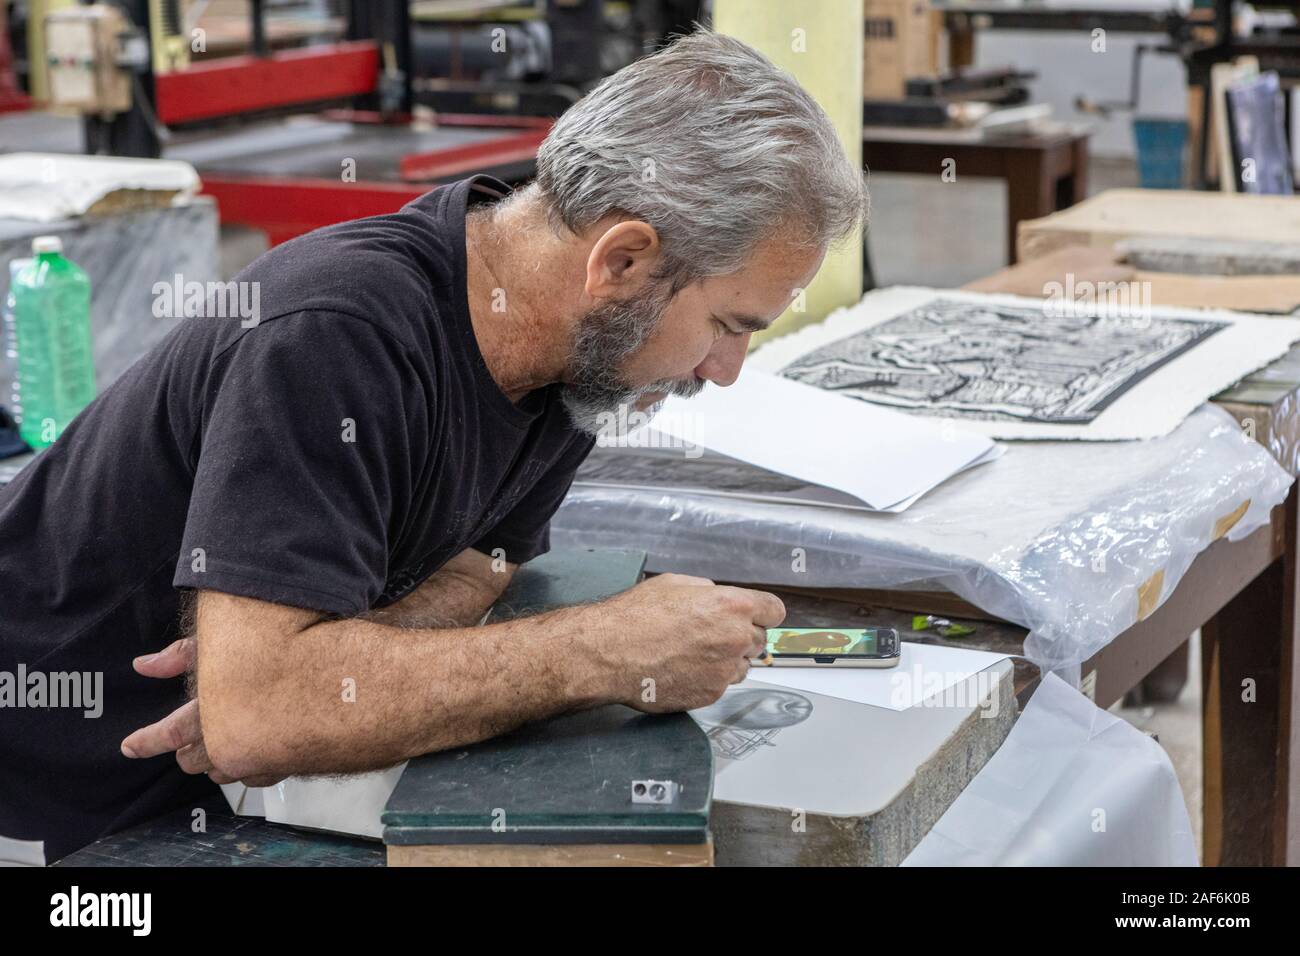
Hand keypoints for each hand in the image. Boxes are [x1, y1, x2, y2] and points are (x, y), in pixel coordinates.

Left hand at [120, 637, 283, 787]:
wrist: (347, 680)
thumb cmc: (289, 652)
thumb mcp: (228, 639)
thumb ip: (183, 654)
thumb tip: (144, 665)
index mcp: (214, 709)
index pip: (170, 732)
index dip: (147, 740)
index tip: (131, 747)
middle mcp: (233, 740)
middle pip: (192, 761)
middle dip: (187, 750)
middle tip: (189, 737)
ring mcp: (260, 759)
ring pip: (223, 773)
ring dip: (218, 759)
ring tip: (226, 738)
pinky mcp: (285, 767)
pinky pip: (256, 776)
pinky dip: (250, 765)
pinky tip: (257, 748)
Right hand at [585, 573, 785, 712]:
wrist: (609, 653)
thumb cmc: (635, 617)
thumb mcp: (675, 584)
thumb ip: (708, 591)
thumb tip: (718, 597)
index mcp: (732, 605)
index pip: (775, 611)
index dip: (762, 613)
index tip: (755, 617)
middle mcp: (735, 638)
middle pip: (760, 639)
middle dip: (741, 636)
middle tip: (710, 634)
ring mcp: (724, 670)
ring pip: (742, 665)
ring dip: (727, 660)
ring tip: (692, 652)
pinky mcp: (711, 694)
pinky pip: (722, 685)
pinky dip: (708, 678)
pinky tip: (683, 668)